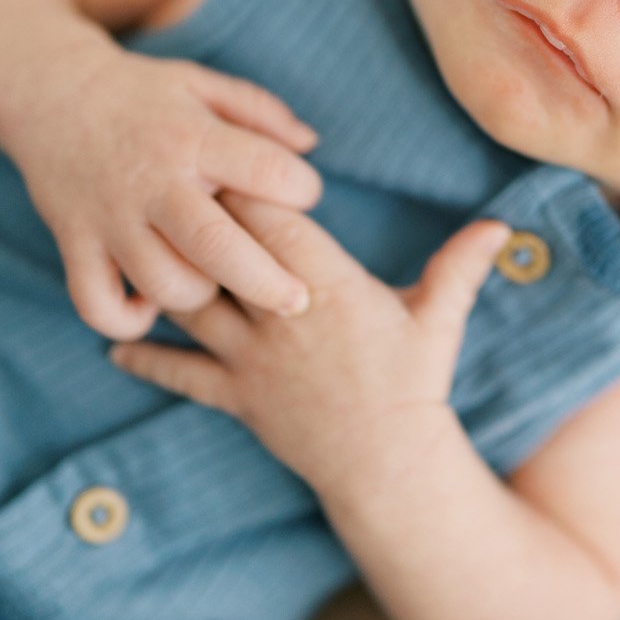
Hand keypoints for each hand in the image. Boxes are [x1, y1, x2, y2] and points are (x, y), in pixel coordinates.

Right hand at [19, 51, 325, 339]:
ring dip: (199, 296)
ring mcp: (108, 218)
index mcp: (192, 138)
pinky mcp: (73, 243)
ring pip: (163, 284)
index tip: (305, 195)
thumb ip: (260, 111)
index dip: (300, 188)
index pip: (264, 171)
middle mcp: (151, 182)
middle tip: (298, 301)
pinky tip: (149, 302)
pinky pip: (97, 305)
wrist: (50, 92)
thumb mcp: (202, 84)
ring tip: (213, 282)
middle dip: (266, 282)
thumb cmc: (141, 94)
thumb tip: (312, 146)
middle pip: (215, 247)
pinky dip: (127, 320)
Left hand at [107, 196, 511, 494]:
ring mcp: (253, 362)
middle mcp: (281, 318)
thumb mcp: (439, 318)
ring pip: (192, 305)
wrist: (388, 467)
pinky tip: (115, 345)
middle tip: (162, 177)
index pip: (274, 222)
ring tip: (131, 242)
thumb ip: (462, 265)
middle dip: (195, 215)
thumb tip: (503, 224)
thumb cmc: (415, 383)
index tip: (221, 152)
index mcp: (328, 287)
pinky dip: (149, 359)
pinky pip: (182, 375)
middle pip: (224, 253)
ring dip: (163, 275)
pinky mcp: (237, 399)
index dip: (244, 185)